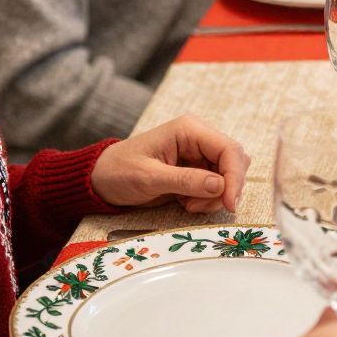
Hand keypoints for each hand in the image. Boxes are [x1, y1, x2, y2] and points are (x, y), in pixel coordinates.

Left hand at [89, 114, 248, 213]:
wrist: (101, 179)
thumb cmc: (119, 172)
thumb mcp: (149, 177)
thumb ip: (185, 180)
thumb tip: (220, 186)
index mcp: (189, 130)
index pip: (229, 149)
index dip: (234, 177)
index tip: (229, 203)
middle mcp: (200, 138)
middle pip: (235, 162)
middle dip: (225, 188)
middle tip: (201, 207)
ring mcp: (200, 154)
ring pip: (228, 176)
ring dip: (215, 196)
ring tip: (188, 204)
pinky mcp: (198, 169)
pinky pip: (217, 186)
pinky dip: (207, 199)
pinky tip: (186, 202)